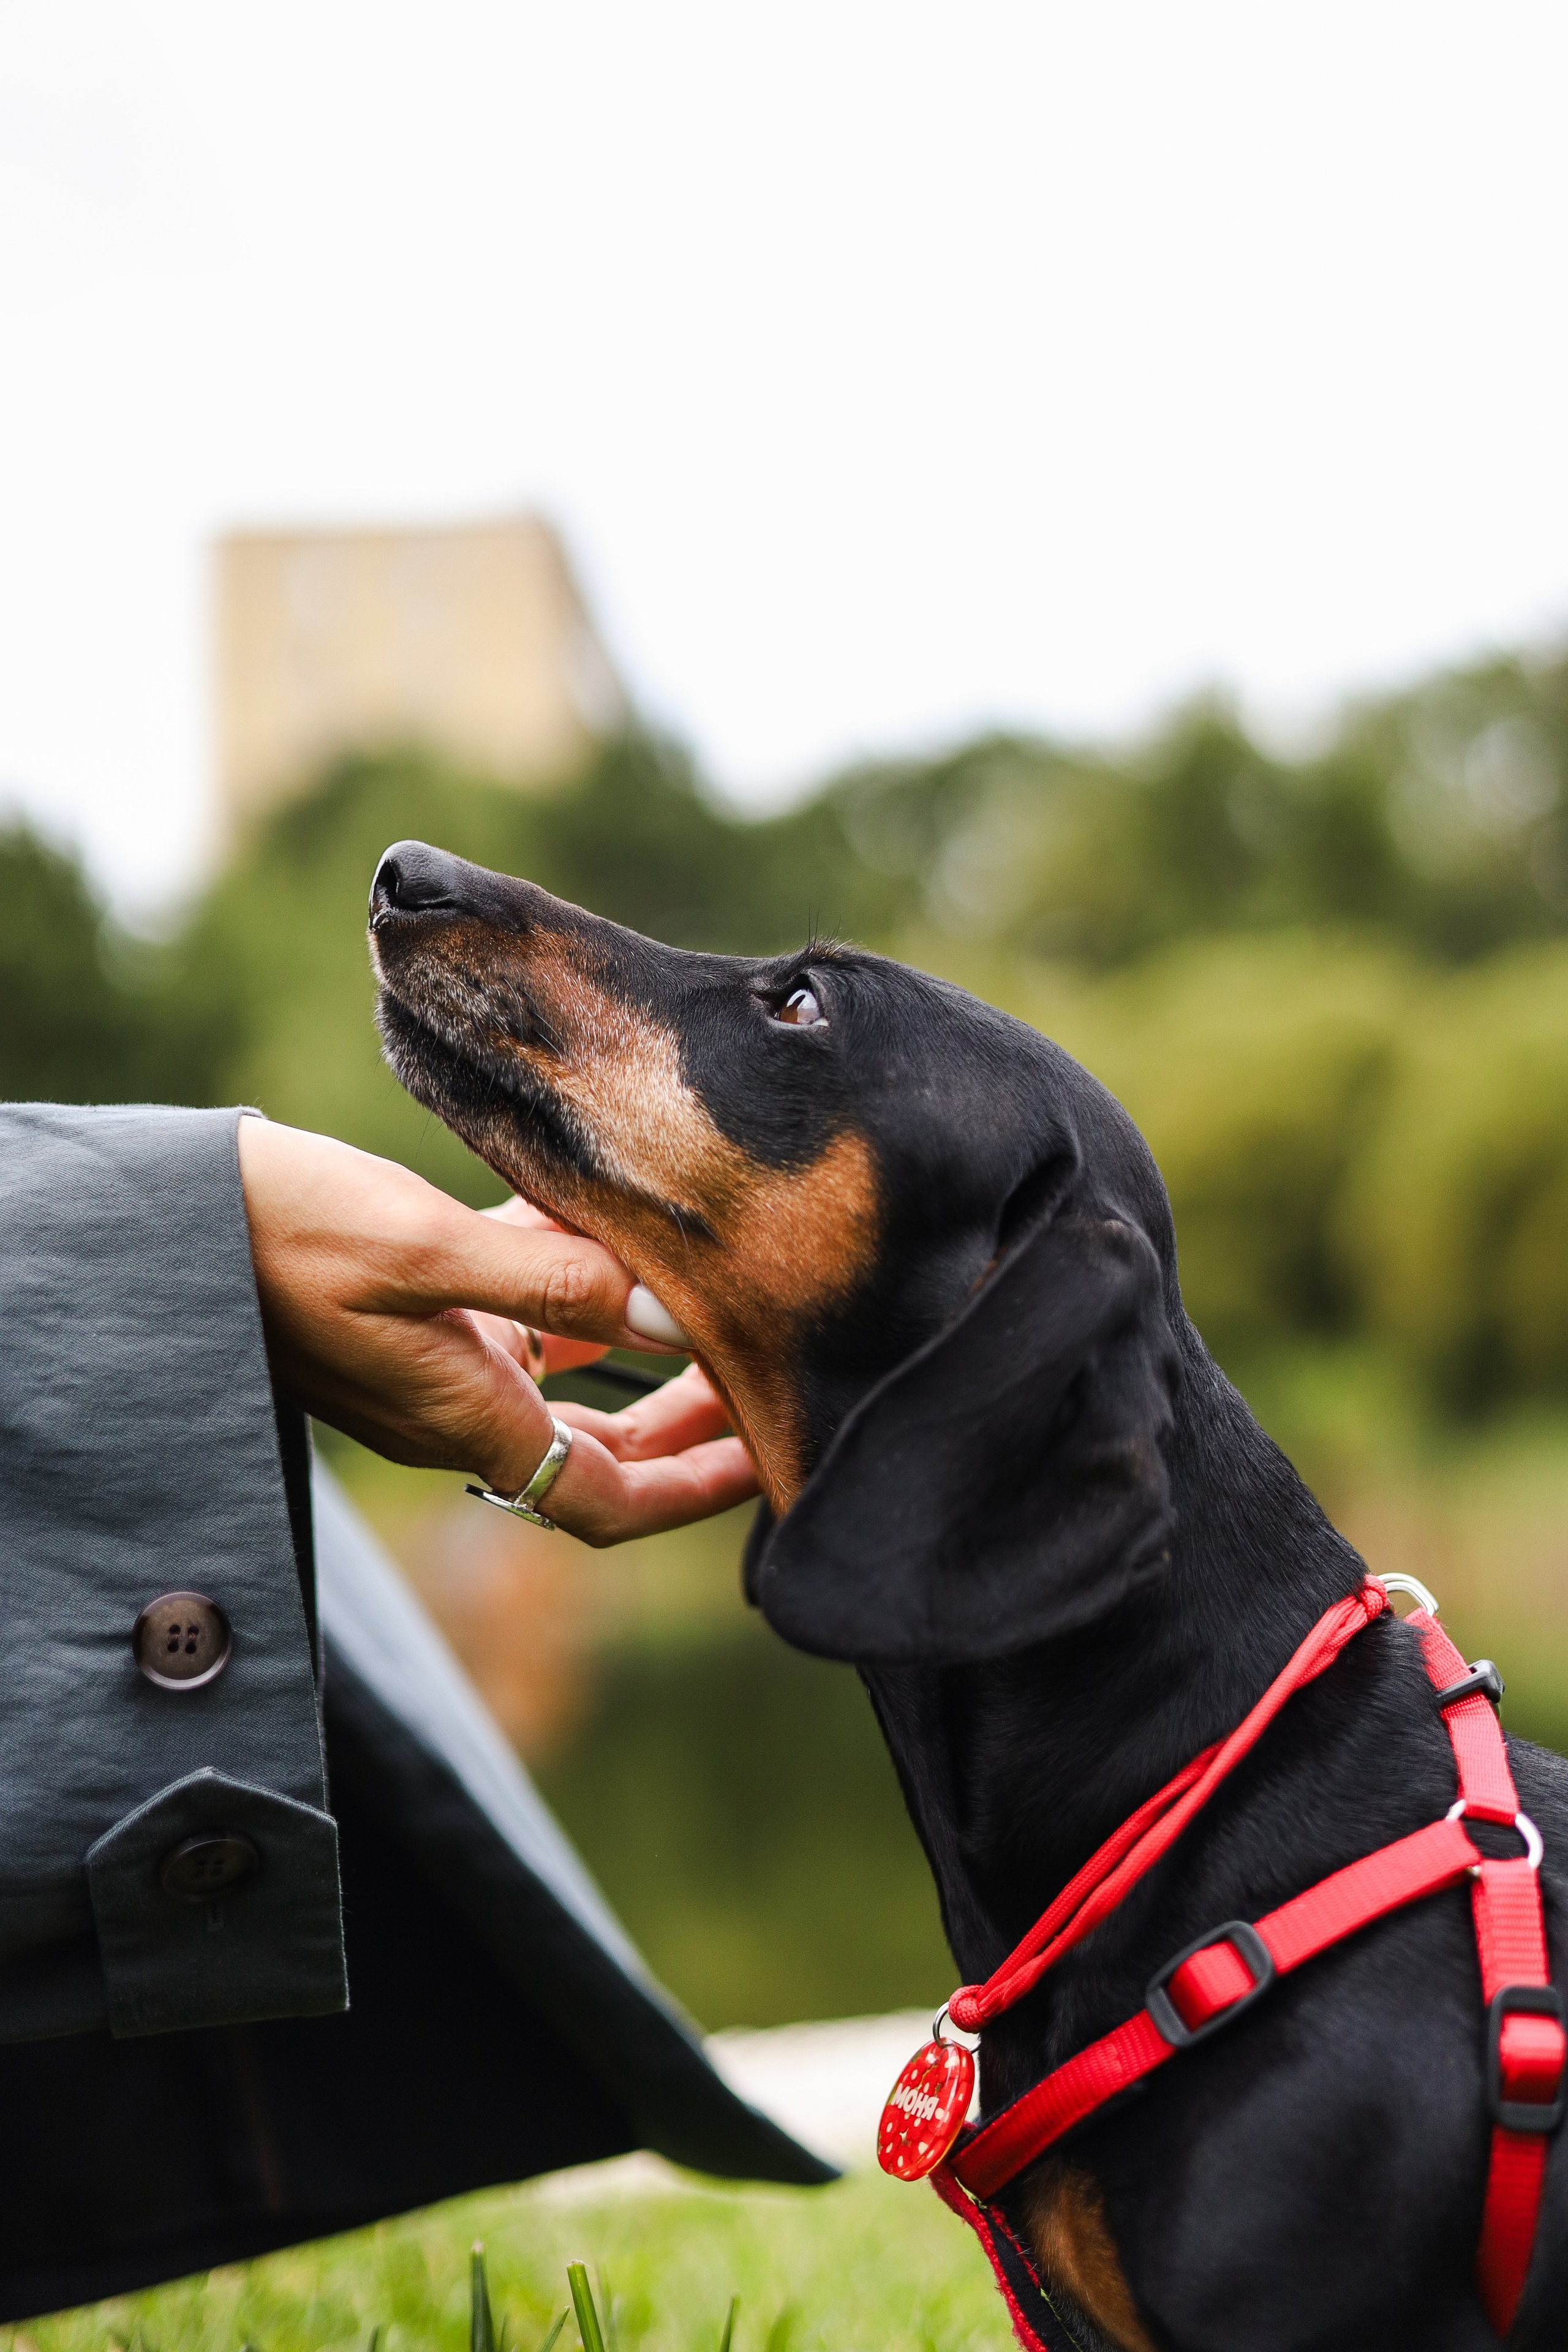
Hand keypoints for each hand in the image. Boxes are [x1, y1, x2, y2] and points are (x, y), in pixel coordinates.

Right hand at [237, 1119, 759, 1542]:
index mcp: (468, 1415)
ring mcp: (434, 1364)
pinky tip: (601, 1221)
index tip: (766, 1453)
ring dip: (639, 1355)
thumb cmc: (284, 1232)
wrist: (173, 1219)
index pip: (604, 1503)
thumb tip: (670, 1314)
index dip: (693, 1493)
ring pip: (567, 1384)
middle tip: (762, 1376)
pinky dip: (570, 1282)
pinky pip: (517, 1312)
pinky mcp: (413, 1311)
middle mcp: (458, 1406)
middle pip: (598, 1454)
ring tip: (710, 1307)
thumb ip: (550, 1278)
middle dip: (686, 1429)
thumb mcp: (421, 1247)